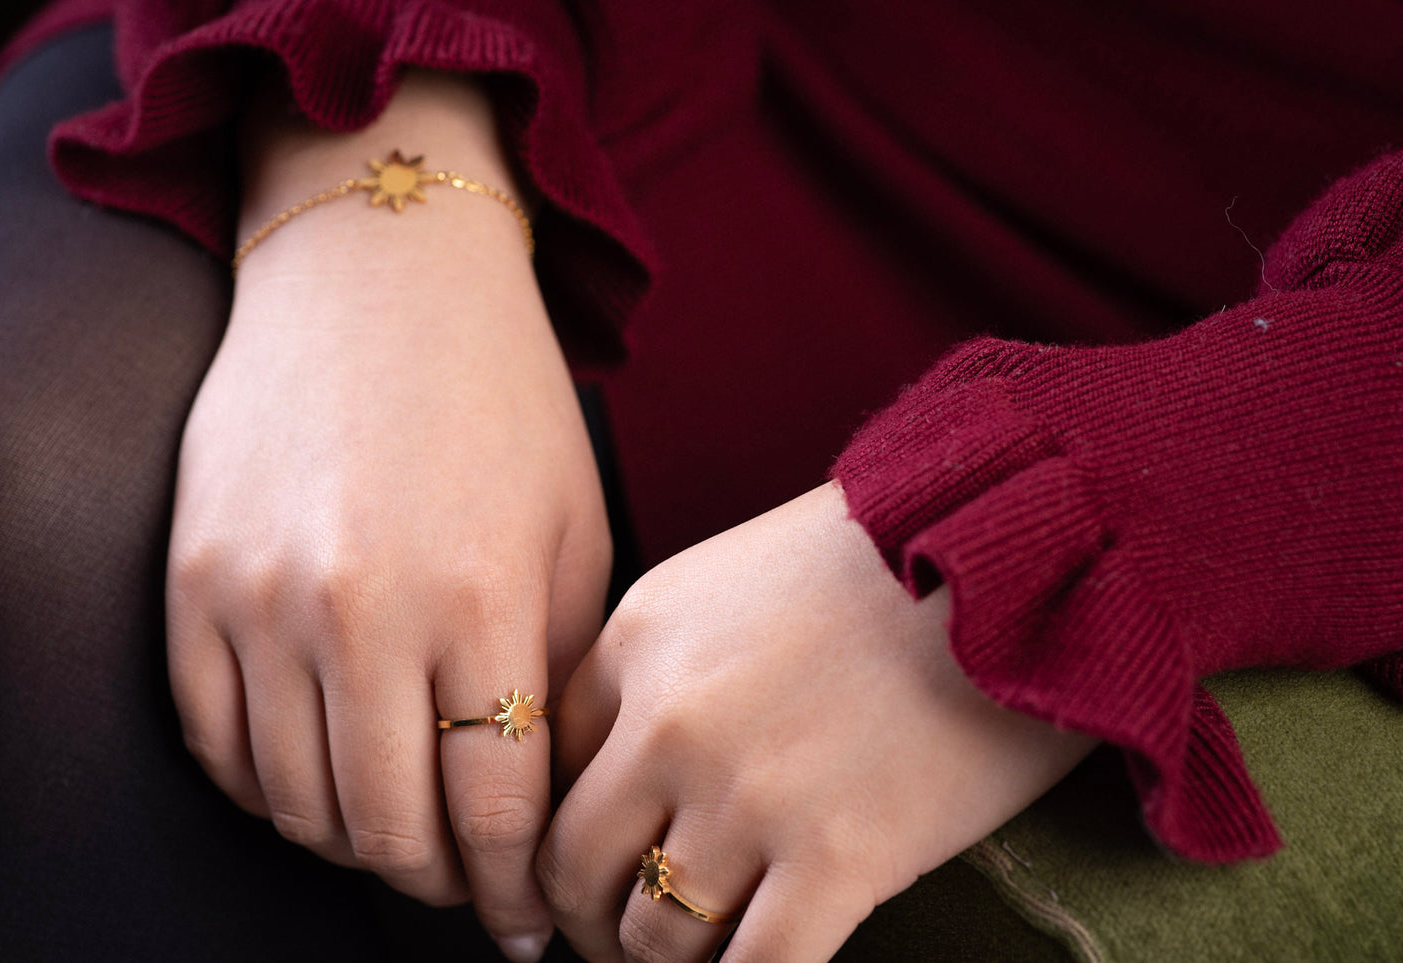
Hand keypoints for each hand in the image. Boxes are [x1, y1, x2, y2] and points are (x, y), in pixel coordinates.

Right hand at [164, 72, 608, 961]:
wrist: (377, 279)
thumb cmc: (503, 403)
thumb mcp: (574, 531)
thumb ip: (560, 672)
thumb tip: (543, 801)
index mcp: (480, 600)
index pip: (491, 810)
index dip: (512, 888)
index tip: (526, 923)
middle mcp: (361, 611)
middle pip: (388, 829)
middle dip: (438, 881)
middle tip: (466, 884)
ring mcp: (259, 598)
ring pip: (295, 802)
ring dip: (355, 843)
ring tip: (400, 834)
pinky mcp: (191, 582)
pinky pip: (215, 742)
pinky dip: (268, 788)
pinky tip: (318, 778)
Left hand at [539, 481, 1095, 961]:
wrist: (1019, 550)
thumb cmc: (888, 558)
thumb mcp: (733, 578)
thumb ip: (664, 664)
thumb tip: (630, 764)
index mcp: (639, 640)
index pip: (548, 771)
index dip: (562, 836)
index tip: (591, 872)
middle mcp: (670, 722)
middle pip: (574, 867)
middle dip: (589, 922)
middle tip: (624, 940)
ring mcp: (748, 794)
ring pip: (654, 939)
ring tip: (707, 957)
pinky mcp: (838, 859)